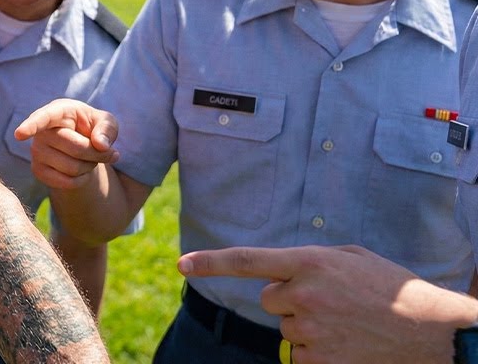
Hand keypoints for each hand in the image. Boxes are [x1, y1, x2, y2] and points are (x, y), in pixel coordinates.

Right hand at [13, 98, 119, 188]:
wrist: (80, 145)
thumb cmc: (92, 127)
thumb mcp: (106, 122)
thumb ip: (107, 129)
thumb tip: (101, 145)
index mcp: (57, 112)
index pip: (42, 119)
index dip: (31, 126)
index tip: (19, 134)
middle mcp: (41, 131)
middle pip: (75, 148)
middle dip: (98, 154)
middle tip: (108, 152)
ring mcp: (36, 152)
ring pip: (72, 168)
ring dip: (90, 166)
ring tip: (89, 158)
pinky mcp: (37, 171)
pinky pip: (66, 182)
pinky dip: (82, 179)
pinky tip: (81, 170)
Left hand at [178, 245, 477, 363]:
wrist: (430, 332)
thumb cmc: (390, 289)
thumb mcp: (350, 258)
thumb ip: (309, 261)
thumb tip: (278, 271)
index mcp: (310, 263)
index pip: (248, 261)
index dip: (211, 263)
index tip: (182, 264)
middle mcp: (304, 294)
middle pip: (268, 300)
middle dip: (289, 301)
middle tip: (329, 303)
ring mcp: (310, 330)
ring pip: (286, 329)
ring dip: (308, 327)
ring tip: (347, 324)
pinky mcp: (318, 361)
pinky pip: (301, 355)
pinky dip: (319, 352)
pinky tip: (347, 344)